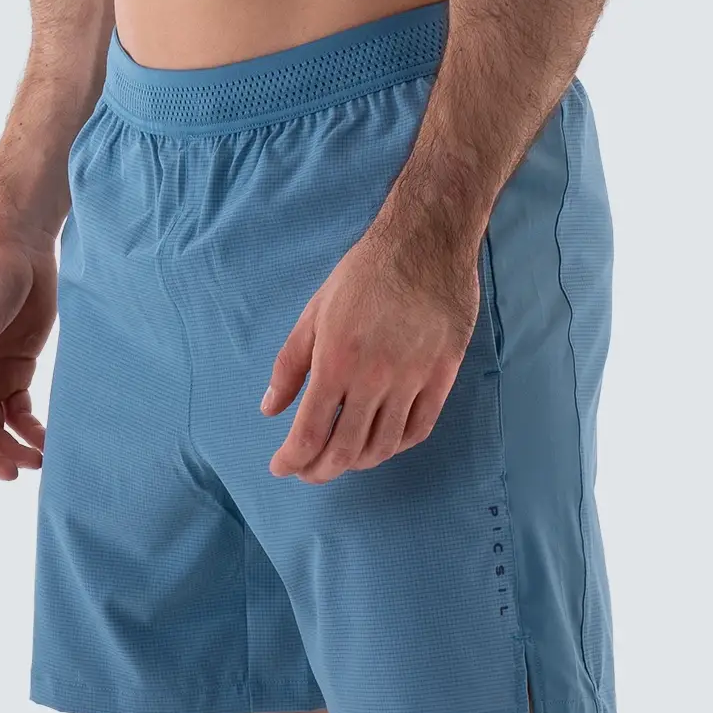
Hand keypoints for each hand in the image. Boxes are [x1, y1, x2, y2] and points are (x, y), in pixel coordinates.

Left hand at [263, 222, 478, 482]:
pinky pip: (418, 429)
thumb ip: (290, 365)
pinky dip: (395, 446)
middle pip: (345, 450)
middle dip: (319, 470)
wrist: (426, 241)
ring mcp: (412, 380)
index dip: (293, 459)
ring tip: (340, 459)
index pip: (310, 432)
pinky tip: (380, 443)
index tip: (281, 467)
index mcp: (337, 361)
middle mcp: (374, 378)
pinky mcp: (442, 376)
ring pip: (383, 446)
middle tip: (308, 471)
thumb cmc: (365, 273)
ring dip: (356, 463)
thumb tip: (270, 409)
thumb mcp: (314, 312)